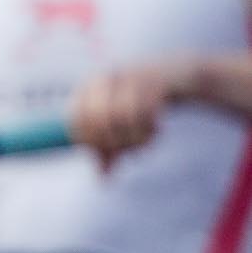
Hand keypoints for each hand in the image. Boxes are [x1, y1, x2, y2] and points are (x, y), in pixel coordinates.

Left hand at [69, 61, 197, 169]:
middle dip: (114, 142)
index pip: (75, 118)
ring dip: (134, 138)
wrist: (177, 74)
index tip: (107, 155)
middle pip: (97, 119)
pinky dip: (150, 129)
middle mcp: (104, 79)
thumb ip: (111, 148)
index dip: (89, 141)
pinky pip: (146, 112)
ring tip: (145, 143)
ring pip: (122, 117)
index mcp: (88, 87)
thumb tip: (103, 177)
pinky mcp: (153, 81)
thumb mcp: (123, 125)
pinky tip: (157, 130)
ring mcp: (127, 77)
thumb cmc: (142, 102)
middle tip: (131, 152)